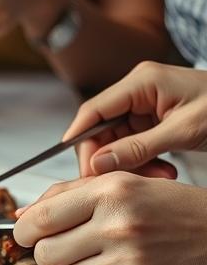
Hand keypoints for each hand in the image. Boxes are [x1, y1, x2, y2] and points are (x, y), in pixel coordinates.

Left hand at [12, 173, 206, 264]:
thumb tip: (22, 215)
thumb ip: (68, 194)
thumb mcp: (124, 185)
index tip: (29, 236)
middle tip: (70, 252)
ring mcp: (130, 258)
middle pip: (45, 254)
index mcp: (111, 191)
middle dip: (50, 256)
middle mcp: (119, 223)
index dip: (25, 233)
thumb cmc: (172, 210)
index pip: (39, 219)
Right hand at [65, 61, 206, 178]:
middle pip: (102, 129)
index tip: (81, 172)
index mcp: (142, 82)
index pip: (93, 112)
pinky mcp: (154, 119)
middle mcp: (138, 90)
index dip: (80, 142)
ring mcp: (145, 104)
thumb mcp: (184, 131)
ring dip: (132, 163)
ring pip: (117, 141)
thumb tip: (98, 164)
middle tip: (125, 182)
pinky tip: (165, 170)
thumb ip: (138, 147)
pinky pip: (134, 144)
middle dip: (112, 158)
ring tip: (161, 176)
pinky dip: (145, 161)